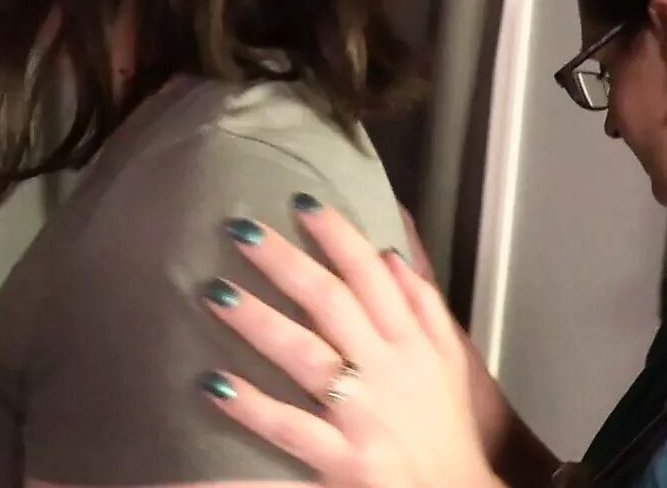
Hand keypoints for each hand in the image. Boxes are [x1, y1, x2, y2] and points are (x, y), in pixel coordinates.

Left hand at [199, 196, 503, 487]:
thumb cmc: (447, 429)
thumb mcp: (450, 358)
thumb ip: (423, 301)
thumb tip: (392, 247)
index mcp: (413, 342)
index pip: (373, 275)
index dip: (339, 236)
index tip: (303, 203)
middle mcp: (388, 371)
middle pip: (332, 304)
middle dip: (286, 262)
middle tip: (241, 228)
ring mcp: (364, 416)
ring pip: (306, 357)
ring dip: (259, 322)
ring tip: (216, 292)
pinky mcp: (344, 462)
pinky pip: (290, 429)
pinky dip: (253, 407)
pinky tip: (216, 385)